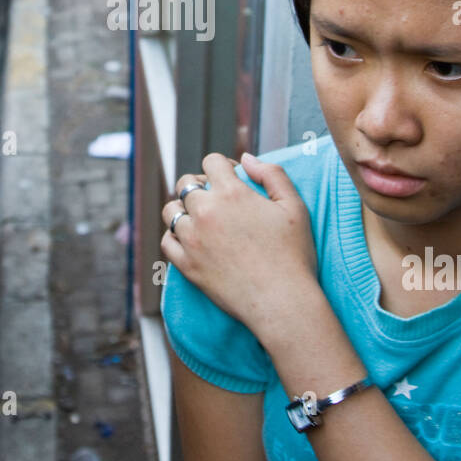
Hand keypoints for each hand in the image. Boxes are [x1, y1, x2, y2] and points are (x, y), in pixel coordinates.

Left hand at [160, 152, 318, 339]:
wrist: (282, 302)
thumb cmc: (293, 255)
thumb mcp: (294, 206)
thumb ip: (272, 174)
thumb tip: (246, 158)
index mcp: (232, 194)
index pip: (211, 162)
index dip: (222, 166)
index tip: (232, 178)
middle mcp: (206, 212)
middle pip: (185, 184)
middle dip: (199, 184)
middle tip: (216, 198)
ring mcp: (192, 240)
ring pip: (171, 211)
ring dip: (183, 209)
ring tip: (200, 218)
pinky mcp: (187, 265)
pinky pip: (166, 242)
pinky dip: (175, 236)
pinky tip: (190, 239)